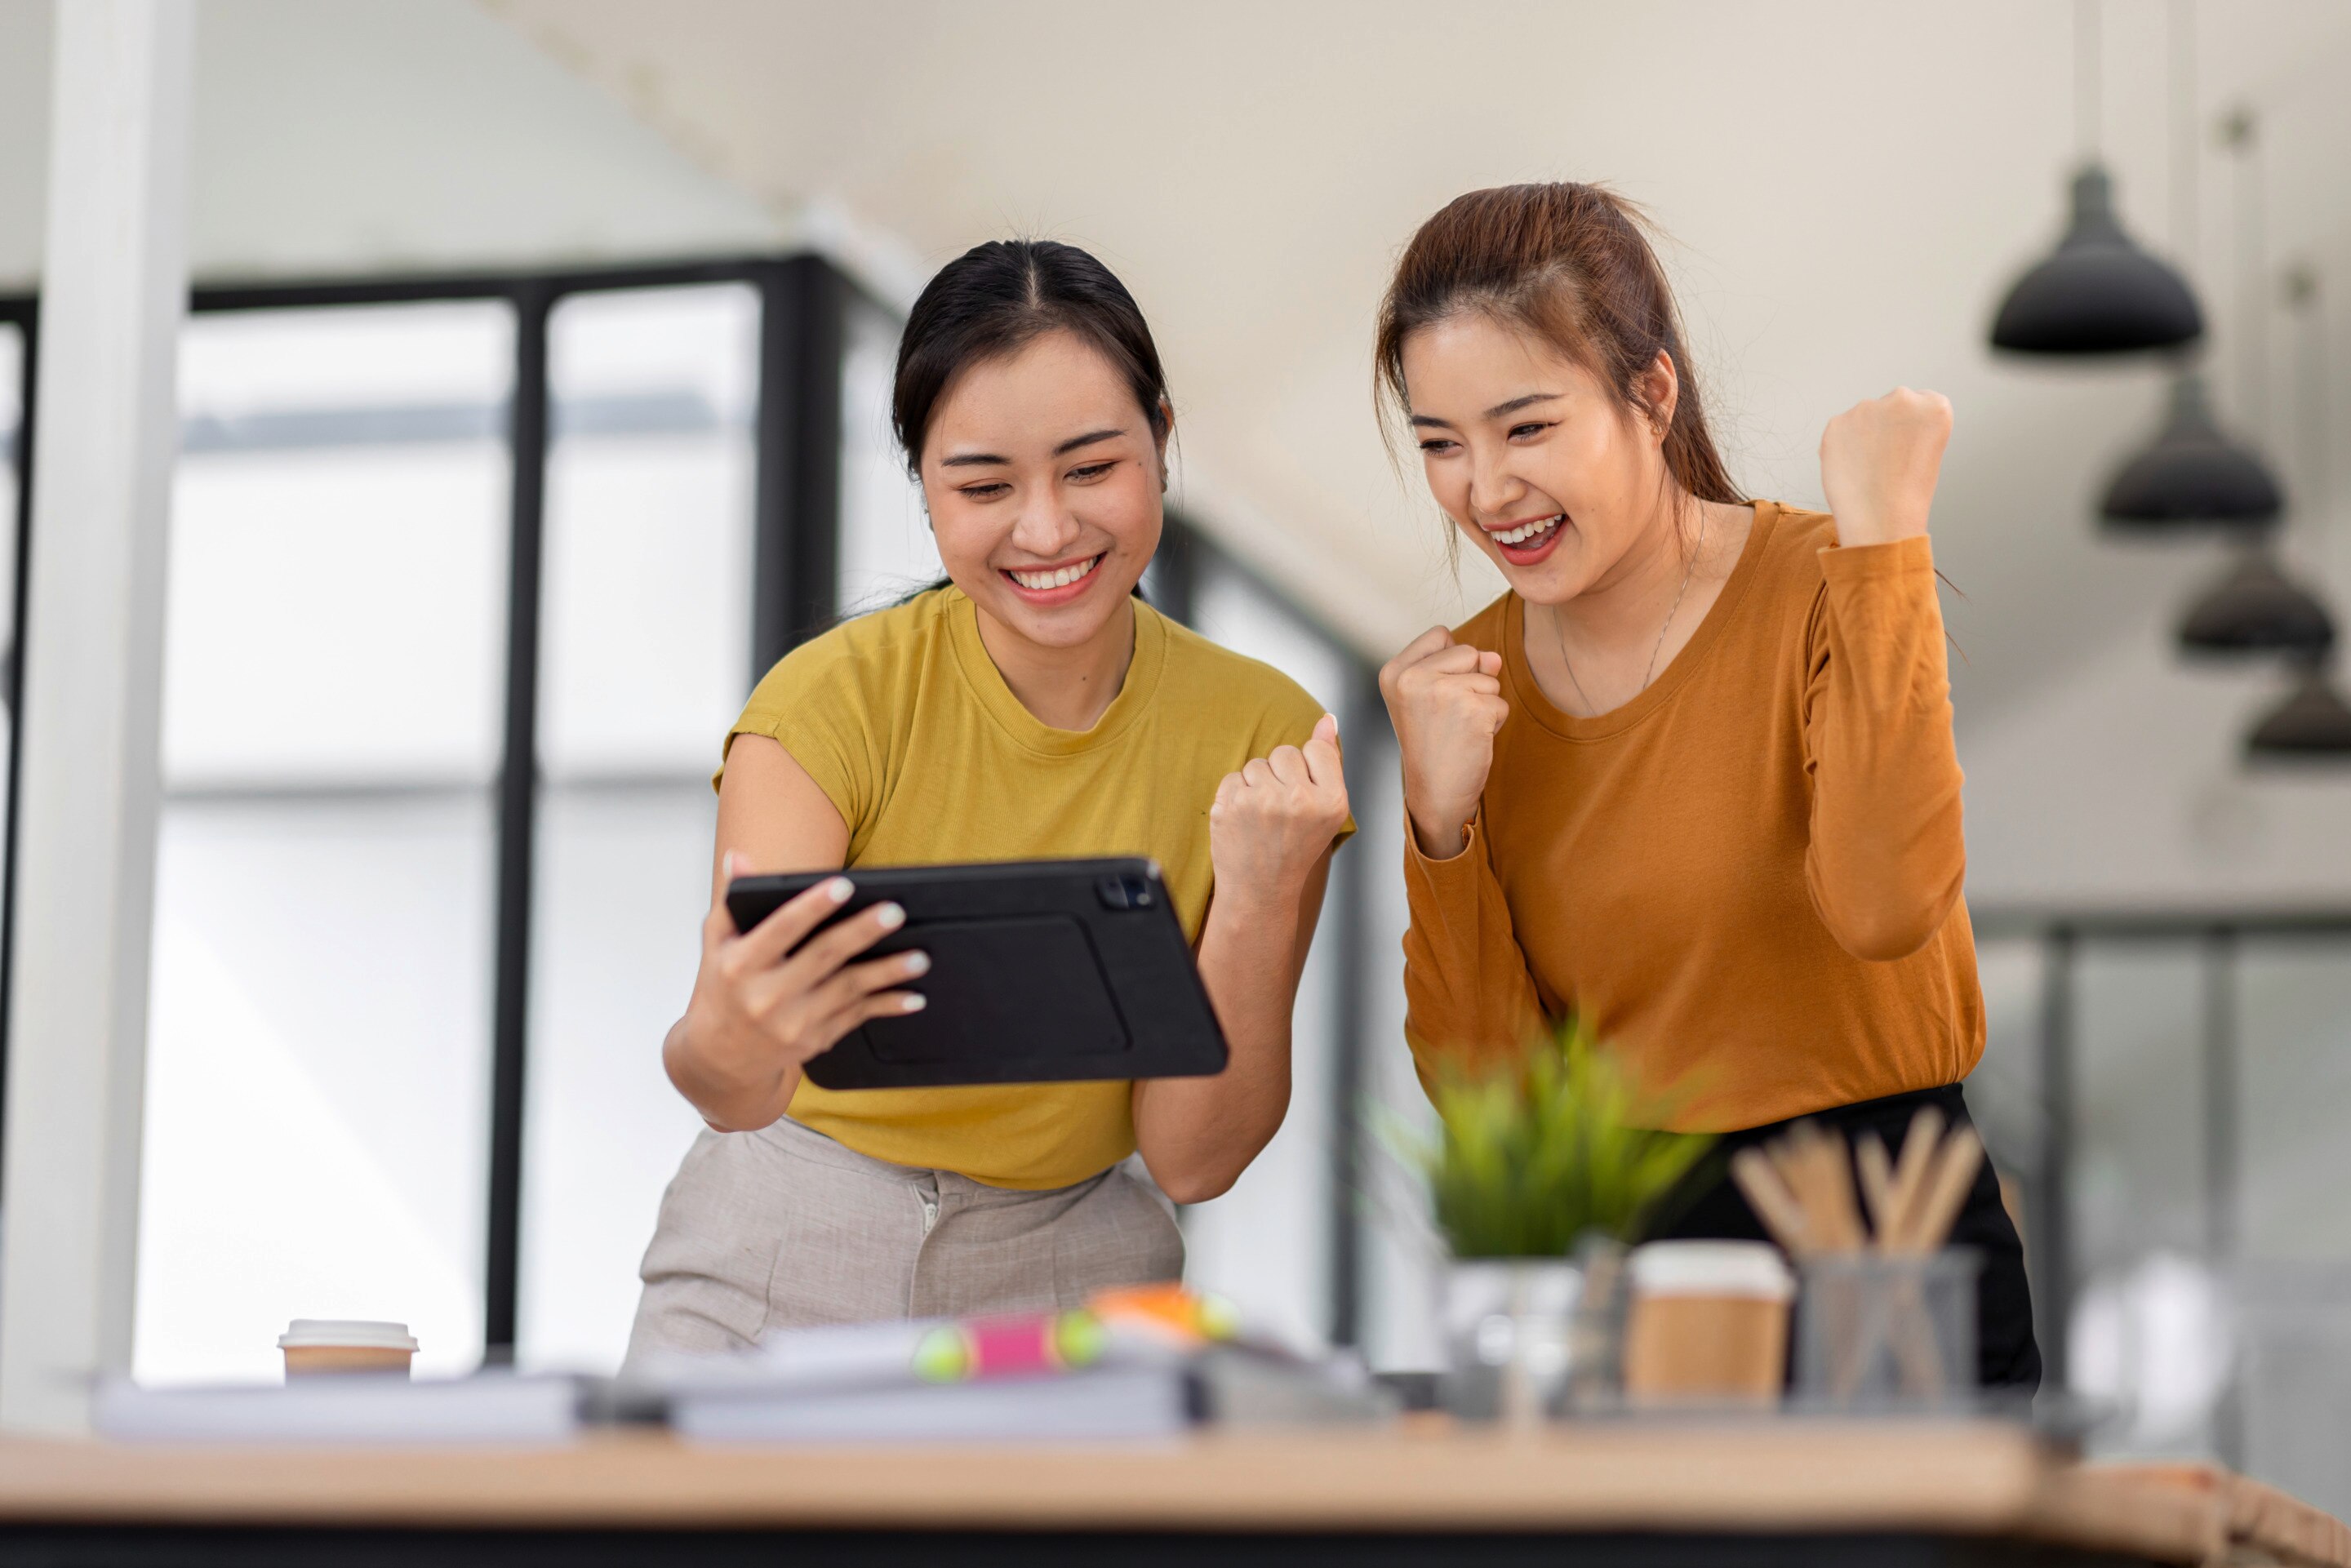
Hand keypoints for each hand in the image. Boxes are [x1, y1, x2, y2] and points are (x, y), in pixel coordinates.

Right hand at [673, 854, 929, 1117]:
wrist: (722, 1059)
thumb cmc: (723, 989)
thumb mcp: (718, 945)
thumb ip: (732, 901)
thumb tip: (741, 858)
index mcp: (741, 966)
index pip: (781, 930)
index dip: (813, 906)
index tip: (843, 886)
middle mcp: (767, 997)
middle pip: (823, 957)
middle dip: (862, 933)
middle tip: (895, 912)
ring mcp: (794, 1023)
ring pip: (849, 990)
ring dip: (888, 973)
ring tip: (920, 957)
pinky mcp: (816, 1041)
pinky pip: (858, 1017)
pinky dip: (888, 1006)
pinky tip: (914, 996)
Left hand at [1208, 714, 1349, 909]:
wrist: (1260, 890)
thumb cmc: (1295, 849)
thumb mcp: (1327, 811)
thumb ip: (1328, 762)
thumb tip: (1327, 719)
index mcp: (1332, 801)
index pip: (1317, 748)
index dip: (1307, 769)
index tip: (1303, 794)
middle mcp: (1298, 800)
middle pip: (1284, 752)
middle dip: (1281, 775)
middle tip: (1282, 810)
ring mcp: (1261, 802)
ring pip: (1256, 763)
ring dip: (1257, 785)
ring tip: (1263, 817)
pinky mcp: (1230, 805)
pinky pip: (1233, 777)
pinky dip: (1236, 795)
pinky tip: (1245, 820)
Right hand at [1379, 627, 1506, 858]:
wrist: (1435, 793)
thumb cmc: (1432, 745)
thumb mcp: (1431, 696)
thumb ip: (1460, 665)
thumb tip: (1494, 658)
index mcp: (1394, 671)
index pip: (1440, 635)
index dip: (1449, 663)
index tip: (1433, 696)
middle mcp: (1412, 678)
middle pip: (1468, 651)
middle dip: (1470, 682)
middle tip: (1448, 717)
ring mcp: (1442, 692)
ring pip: (1489, 678)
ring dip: (1483, 704)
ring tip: (1458, 729)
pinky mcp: (1472, 710)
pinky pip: (1500, 703)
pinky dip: (1494, 723)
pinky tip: (1471, 740)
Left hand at [1818, 388, 1951, 546]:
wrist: (1881, 521)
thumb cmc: (1908, 494)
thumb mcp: (1929, 451)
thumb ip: (1912, 425)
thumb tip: (1884, 418)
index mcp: (1936, 406)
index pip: (1922, 403)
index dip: (1912, 429)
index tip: (1908, 448)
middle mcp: (1902, 399)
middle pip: (1892, 405)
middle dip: (1888, 426)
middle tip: (1887, 460)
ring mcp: (1866, 408)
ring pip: (1865, 416)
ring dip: (1864, 435)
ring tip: (1869, 469)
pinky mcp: (1837, 422)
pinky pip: (1841, 430)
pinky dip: (1843, 446)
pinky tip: (1851, 468)